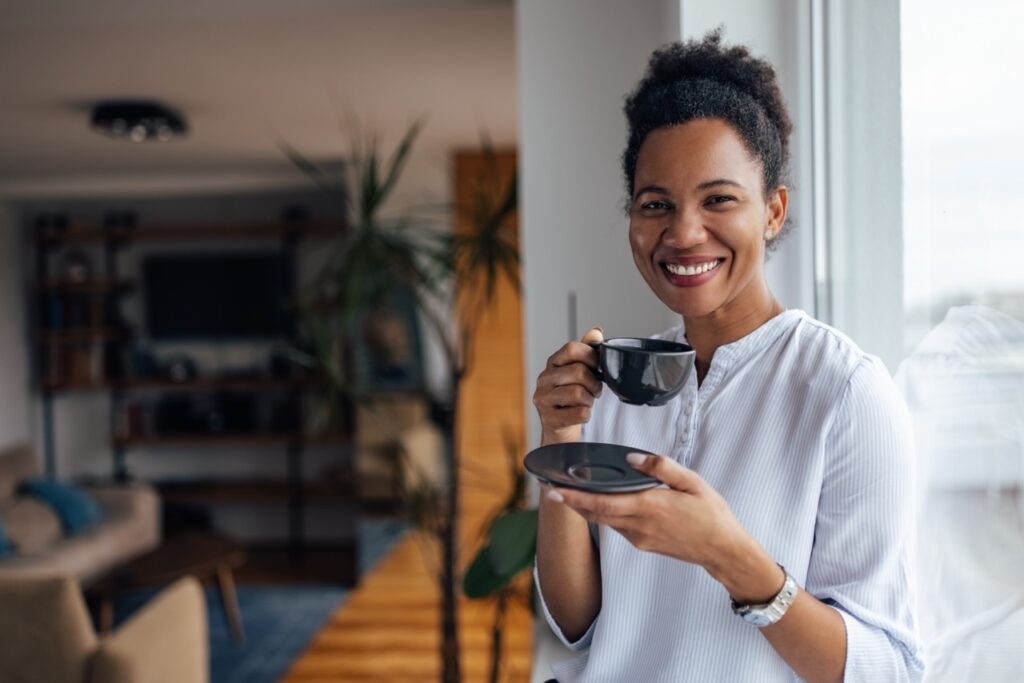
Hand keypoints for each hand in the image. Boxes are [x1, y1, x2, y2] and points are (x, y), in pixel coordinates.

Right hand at [533, 327, 603, 444]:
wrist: (560, 426)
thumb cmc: (572, 396)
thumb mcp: (580, 371)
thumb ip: (587, 351)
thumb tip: (596, 331)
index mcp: (553, 363)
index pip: (571, 348)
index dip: (591, 356)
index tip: (598, 367)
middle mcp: (543, 379)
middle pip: (578, 371)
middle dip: (594, 383)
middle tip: (595, 390)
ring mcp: (543, 399)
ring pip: (578, 393)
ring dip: (590, 400)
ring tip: (587, 402)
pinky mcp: (549, 419)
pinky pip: (579, 413)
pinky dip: (587, 415)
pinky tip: (581, 414)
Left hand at [546, 453, 781, 601]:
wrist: (722, 550)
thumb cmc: (710, 513)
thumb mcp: (691, 482)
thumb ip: (661, 467)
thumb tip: (632, 458)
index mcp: (649, 507)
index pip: (603, 502)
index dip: (576, 497)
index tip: (555, 489)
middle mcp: (639, 525)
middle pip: (595, 513)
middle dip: (571, 501)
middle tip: (549, 488)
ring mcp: (639, 538)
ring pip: (604, 521)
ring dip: (584, 508)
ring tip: (567, 491)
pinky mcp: (642, 544)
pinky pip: (616, 526)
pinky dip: (602, 514)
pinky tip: (598, 502)